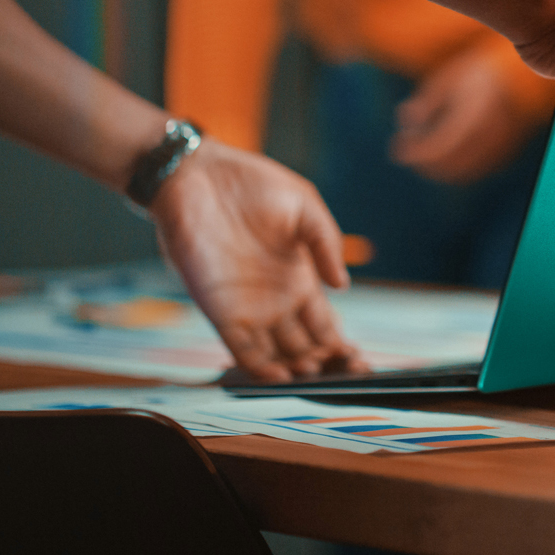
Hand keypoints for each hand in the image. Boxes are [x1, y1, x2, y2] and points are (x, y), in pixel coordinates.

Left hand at [149, 137, 363, 381]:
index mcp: (300, 278)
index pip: (324, 325)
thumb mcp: (303, 206)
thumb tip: (343, 286)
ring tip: (311, 374)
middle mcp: (276, 301)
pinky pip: (241, 349)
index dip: (340, 346)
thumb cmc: (252, 183)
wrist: (196, 176)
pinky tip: (279, 378)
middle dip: (324, 366)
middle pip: (304, 348)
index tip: (358, 361)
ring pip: (276, 355)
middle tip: (342, 374)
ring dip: (294, 371)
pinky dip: (259, 369)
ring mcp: (248, 309)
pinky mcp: (219, 310)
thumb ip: (325, 243)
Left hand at [389, 49, 544, 184]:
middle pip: (451, 162)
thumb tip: (405, 118)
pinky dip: (453, 167)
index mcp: (476, 109)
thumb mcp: (447, 79)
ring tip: (420, 151)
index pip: (443, 144)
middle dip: (424, 162)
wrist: (515, 78)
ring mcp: (500, 145)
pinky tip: (439, 153)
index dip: (417, 151)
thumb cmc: (474, 75)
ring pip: (462, 171)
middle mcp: (491, 131)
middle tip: (404, 150)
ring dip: (437, 167)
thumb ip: (427, 100)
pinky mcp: (503, 154)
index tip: (397, 147)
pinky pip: (474, 169)